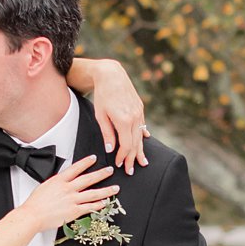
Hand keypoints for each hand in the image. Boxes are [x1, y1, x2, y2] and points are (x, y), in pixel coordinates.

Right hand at [24, 153, 118, 233]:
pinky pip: (89, 207)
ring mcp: (72, 200)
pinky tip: (104, 203)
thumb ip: (56, 184)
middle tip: (109, 170)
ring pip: (93, 194)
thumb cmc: (35, 203)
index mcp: (59, 180)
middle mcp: (68, 189)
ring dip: (106, 190)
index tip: (93, 158)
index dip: (86, 162)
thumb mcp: (45, 187)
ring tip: (114, 188)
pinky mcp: (74, 211)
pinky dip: (98, 205)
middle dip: (101, 173)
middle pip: (88, 179)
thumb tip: (63, 182)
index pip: (76, 168)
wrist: (32, 215)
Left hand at [86, 57, 149, 173]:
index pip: (126, 145)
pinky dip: (142, 136)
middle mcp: (135, 117)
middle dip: (132, 158)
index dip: (122, 156)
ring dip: (140, 150)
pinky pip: (142, 126)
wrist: (111, 75)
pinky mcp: (140, 108)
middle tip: (130, 170)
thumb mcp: (100, 115)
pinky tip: (144, 142)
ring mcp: (139, 112)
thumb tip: (111, 149)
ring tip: (142, 162)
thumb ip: (107, 133)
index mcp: (124, 120)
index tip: (118, 164)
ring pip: (141, 136)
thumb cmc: (103, 95)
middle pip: (135, 143)